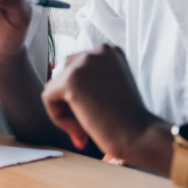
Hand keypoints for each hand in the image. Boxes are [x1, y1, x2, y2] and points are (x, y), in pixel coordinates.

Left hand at [41, 45, 160, 161]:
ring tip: (85, 127)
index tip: (97, 112)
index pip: (76, 67)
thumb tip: (52, 85)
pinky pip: (48, 98)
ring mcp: (84, 62)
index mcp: (110, 51)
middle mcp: (98, 50)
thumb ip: (88, 80)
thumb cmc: (127, 120)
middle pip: (62, 74)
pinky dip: (58, 118)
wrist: (140, 136)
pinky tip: (79, 130)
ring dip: (65, 110)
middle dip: (69, 100)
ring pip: (53, 87)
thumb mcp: (109, 88)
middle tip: (89, 121)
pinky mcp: (70, 79)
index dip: (81, 94)